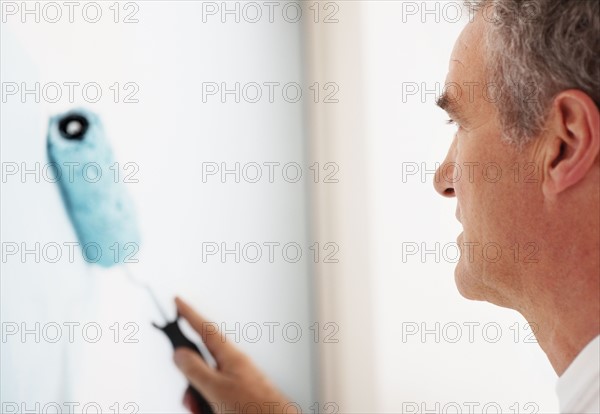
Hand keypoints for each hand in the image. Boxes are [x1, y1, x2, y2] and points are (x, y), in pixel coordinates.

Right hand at [172, 297, 295, 413]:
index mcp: (231, 356)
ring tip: (206, 410)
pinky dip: (210, 404)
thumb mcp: (216, 388)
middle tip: (190, 399)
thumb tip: (180, 353)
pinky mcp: (239, 393)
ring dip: (200, 397)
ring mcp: (237, 379)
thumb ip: (195, 370)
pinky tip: (215, 412)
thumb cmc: (255, 407)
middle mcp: (235, 364)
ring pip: (207, 382)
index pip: (205, 328)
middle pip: (202, 362)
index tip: (178, 301)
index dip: (189, 314)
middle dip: (190, 380)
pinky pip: (216, 394)